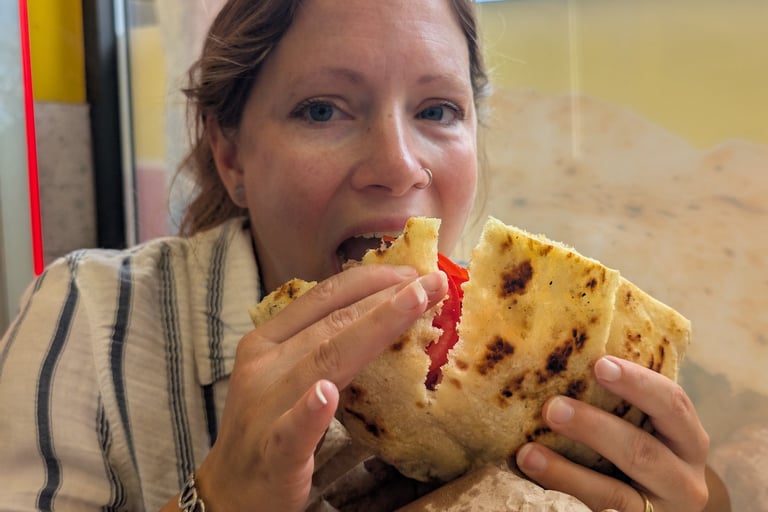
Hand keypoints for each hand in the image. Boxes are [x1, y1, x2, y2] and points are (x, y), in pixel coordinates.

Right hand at [191, 264, 446, 510]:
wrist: (230, 491)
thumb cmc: (269, 427)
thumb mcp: (287, 374)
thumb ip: (322, 346)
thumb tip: (380, 316)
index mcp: (267, 341)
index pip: (323, 298)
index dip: (371, 280)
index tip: (414, 273)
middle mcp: (262, 365)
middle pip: (332, 324)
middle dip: (385, 299)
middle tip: (433, 282)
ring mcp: (263, 408)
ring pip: (323, 362)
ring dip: (372, 330)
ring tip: (413, 306)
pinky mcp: (270, 453)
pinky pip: (291, 431)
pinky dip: (309, 413)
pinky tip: (326, 396)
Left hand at [516, 356, 710, 511]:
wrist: (662, 509)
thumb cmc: (644, 452)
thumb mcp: (649, 430)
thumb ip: (623, 403)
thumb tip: (564, 358)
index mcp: (688, 440)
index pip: (672, 404)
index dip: (638, 382)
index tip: (599, 364)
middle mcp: (684, 480)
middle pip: (641, 451)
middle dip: (593, 427)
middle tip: (551, 407)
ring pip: (614, 495)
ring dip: (567, 472)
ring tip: (527, 454)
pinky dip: (566, 497)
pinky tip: (537, 484)